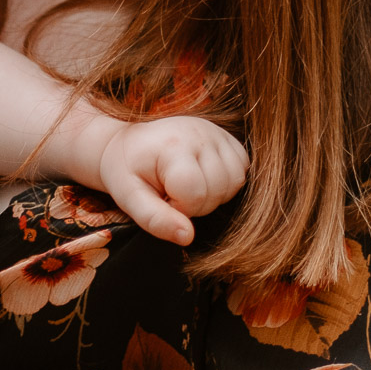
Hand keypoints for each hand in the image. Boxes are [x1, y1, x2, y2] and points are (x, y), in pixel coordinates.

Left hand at [97, 116, 248, 244]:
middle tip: (172, 193)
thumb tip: (187, 237)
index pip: (195, 194)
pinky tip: (202, 177)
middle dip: (197, 203)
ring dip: (214, 194)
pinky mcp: (227, 136)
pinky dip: (226, 182)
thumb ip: (155, 219)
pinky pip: (242, 169)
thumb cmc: (127, 172)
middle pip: (218, 190)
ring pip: (235, 181)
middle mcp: (200, 133)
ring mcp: (216, 132)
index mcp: (172, 146)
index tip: (161, 198)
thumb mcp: (129, 198)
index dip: (179, 207)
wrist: (129, 144)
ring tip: (187, 186)